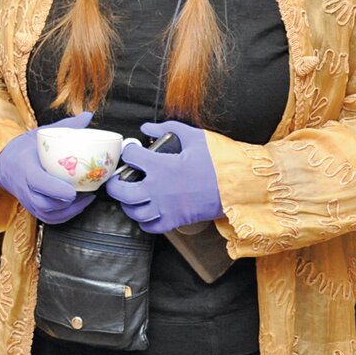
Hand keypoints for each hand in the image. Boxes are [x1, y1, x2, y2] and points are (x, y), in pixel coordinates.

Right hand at [0, 112, 95, 223]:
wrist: (2, 162)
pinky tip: (76, 207)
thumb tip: (88, 116)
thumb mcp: (41, 134)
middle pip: (43, 203)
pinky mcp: (30, 207)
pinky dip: (64, 216)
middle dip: (67, 203)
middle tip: (86, 193)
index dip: (56, 189)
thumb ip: (66, 127)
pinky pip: (47, 218)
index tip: (73, 190)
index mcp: (25, 167)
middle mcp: (24, 186)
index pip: (38, 182)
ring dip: (68, 210)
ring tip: (86, 199)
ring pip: (47, 213)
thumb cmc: (24, 148)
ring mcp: (26, 199)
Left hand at [105, 119, 223, 233]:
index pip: (130, 157)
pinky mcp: (176, 221)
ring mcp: (166, 207)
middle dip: (114, 183)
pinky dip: (144, 221)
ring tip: (131, 195)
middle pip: (121, 191)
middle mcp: (158, 188)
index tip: (131, 150)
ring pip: (134, 211)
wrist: (241, 185)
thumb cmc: (220, 161)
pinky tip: (147, 211)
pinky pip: (151, 226)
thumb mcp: (195, 137)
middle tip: (117, 177)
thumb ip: (168, 128)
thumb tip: (147, 127)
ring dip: (128, 203)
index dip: (128, 151)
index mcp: (162, 166)